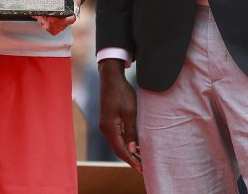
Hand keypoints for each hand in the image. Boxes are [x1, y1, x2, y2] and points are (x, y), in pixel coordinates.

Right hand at [98, 58, 142, 172]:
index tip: (142, 169)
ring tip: (140, 159)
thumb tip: (131, 149)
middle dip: (130, 159)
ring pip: (116, 143)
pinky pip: (116, 136)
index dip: (131, 160)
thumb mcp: (129, 113)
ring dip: (127, 151)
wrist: (111, 78)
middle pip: (117, 149)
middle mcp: (105, 128)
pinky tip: (133, 145)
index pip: (120, 150)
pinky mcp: (107, 120)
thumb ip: (130, 132)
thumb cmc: (121, 93)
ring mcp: (105, 124)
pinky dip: (124, 143)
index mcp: (109, 127)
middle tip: (142, 168)